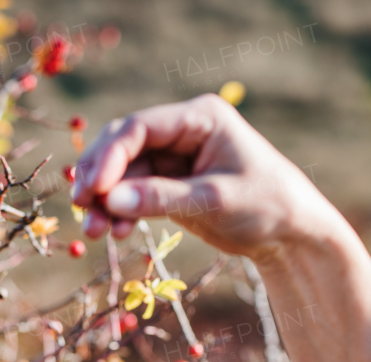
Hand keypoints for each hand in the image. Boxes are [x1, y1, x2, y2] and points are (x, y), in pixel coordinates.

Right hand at [71, 94, 336, 260]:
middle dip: (99, 178)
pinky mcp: (169, 184)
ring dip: (104, 201)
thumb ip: (162, 199)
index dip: (110, 156)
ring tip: (93, 232)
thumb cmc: (266, 206)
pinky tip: (115, 234)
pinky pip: (132, 193)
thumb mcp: (215, 201)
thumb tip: (109, 202)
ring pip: (122, 173)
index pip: (140, 128)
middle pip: (123, 146)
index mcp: (200, 118)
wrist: (290, 235)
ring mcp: (173, 158)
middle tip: (80, 208)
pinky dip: (119, 212)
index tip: (92, 189)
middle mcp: (182, 131)